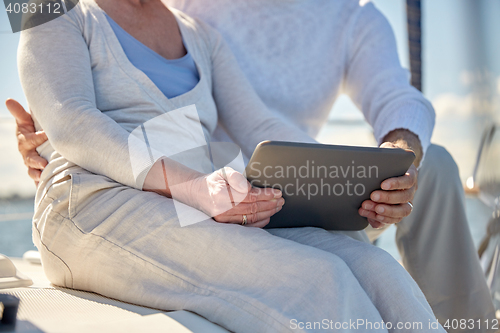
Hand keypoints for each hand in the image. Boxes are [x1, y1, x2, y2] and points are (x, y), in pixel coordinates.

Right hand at [6, 99, 47, 184]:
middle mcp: (27, 154)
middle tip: (44, 164)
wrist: (40, 143)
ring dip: (38, 174)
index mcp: (25, 141)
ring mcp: (32, 165)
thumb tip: (8, 100)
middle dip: (36, 162)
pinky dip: (41, 183)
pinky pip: (38, 180)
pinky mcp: (38, 173)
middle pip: (30, 159)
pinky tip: (46, 185)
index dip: (38, 138)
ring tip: (44, 177)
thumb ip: (20, 113)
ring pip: (33, 171)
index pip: (30, 140)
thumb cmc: (34, 129)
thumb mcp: (27, 121)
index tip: (46, 135)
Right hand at [144, 159, 283, 227]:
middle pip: (252, 207)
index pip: (248, 195)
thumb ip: (237, 177)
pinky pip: (246, 225)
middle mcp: (221, 208)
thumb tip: (251, 188)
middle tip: (282, 200)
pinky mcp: (225, 224)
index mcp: (221, 193)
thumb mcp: (223, 172)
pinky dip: (259, 222)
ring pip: (250, 217)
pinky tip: (268, 216)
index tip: (277, 192)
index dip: (265, 194)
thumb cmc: (214, 181)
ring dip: (268, 212)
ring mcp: (223, 218)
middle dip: (270, 204)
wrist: (198, 193)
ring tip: (278, 206)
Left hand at [358, 130, 420, 228]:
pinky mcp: (395, 213)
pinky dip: (380, 220)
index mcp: (410, 175)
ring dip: (384, 212)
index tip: (382, 184)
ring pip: (401, 212)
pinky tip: (368, 216)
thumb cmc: (388, 160)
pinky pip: (391, 220)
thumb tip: (382, 151)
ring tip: (367, 207)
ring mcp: (405, 203)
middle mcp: (410, 191)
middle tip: (372, 196)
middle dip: (387, 198)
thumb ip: (388, 150)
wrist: (389, 170)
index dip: (396, 183)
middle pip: (404, 198)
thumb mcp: (388, 151)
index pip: (408, 180)